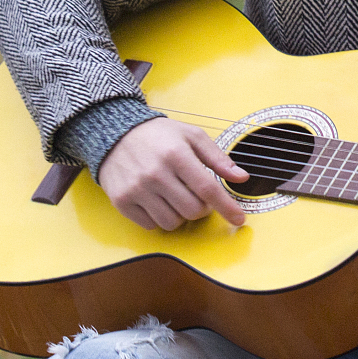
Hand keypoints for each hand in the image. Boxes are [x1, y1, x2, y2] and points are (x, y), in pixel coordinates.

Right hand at [98, 117, 250, 230]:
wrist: (116, 133)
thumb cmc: (159, 135)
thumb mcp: (192, 136)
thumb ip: (218, 158)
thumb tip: (242, 177)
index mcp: (176, 154)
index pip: (207, 189)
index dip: (226, 207)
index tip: (239, 218)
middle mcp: (155, 173)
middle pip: (192, 210)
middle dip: (202, 209)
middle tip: (198, 197)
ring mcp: (137, 189)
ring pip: (172, 222)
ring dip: (180, 215)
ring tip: (177, 196)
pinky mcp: (122, 201)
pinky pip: (151, 225)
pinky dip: (159, 218)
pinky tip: (158, 200)